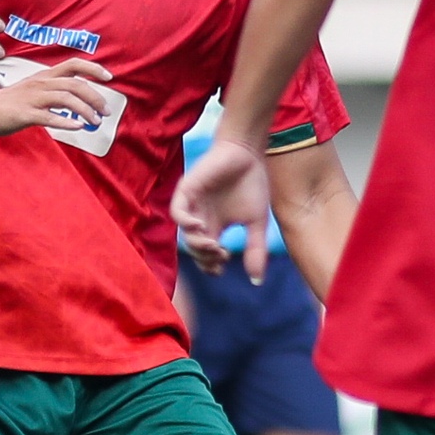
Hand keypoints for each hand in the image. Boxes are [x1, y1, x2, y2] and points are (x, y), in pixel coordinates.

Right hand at [0, 58, 112, 135]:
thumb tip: (77, 103)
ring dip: (85, 111)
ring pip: (66, 99)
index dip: (93, 68)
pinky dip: (65, 122)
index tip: (108, 77)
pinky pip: (49, 117)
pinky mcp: (24, 114)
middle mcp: (40, 84)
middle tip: (105, 112)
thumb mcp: (32, 90)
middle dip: (95, 98)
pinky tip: (77, 127)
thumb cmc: (7, 103)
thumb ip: (53, 93)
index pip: (73, 64)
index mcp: (44, 76)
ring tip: (94, 122)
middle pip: (75, 85)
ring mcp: (32, 98)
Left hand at [173, 139, 272, 282]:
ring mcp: (192, 205)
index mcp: (214, 227)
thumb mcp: (257, 222)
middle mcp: (200, 219)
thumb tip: (257, 281)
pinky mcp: (187, 190)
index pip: (205, 255)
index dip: (211, 265)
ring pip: (185, 234)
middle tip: (221, 254)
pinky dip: (186, 222)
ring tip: (214, 245)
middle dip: (206, 257)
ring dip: (197, 244)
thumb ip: (256, 250)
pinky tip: (200, 226)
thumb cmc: (252, 184)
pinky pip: (177, 212)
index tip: (223, 266)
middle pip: (194, 249)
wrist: (249, 153)